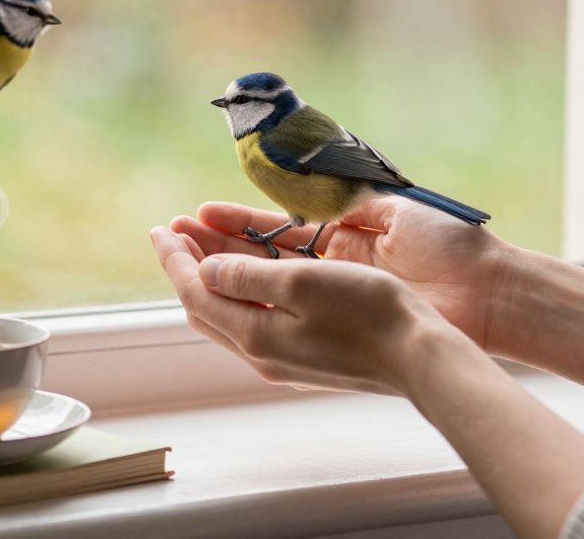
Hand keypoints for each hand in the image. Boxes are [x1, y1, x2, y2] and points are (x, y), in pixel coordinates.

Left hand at [170, 197, 515, 352]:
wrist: (423, 357)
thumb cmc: (369, 312)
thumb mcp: (302, 283)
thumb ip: (245, 277)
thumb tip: (202, 272)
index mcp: (255, 334)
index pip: (195, 293)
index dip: (175, 258)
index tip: (160, 228)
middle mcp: (263, 352)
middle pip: (207, 306)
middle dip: (187, 266)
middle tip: (174, 232)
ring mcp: (285, 357)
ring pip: (231, 312)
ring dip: (213, 275)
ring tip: (200, 242)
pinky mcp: (308, 354)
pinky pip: (257, 317)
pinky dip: (242, 289)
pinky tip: (247, 273)